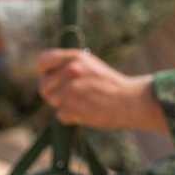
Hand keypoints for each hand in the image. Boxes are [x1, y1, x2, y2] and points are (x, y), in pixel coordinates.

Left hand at [36, 50, 167, 132]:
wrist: (131, 100)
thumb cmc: (111, 85)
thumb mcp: (91, 65)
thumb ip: (69, 66)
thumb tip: (48, 75)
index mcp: (75, 56)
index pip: (44, 61)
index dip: (43, 72)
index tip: (47, 78)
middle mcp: (71, 70)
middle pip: (44, 86)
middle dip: (53, 94)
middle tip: (70, 97)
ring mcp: (70, 89)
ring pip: (53, 102)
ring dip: (64, 106)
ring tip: (82, 104)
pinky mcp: (72, 107)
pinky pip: (61, 115)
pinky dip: (71, 117)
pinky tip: (86, 112)